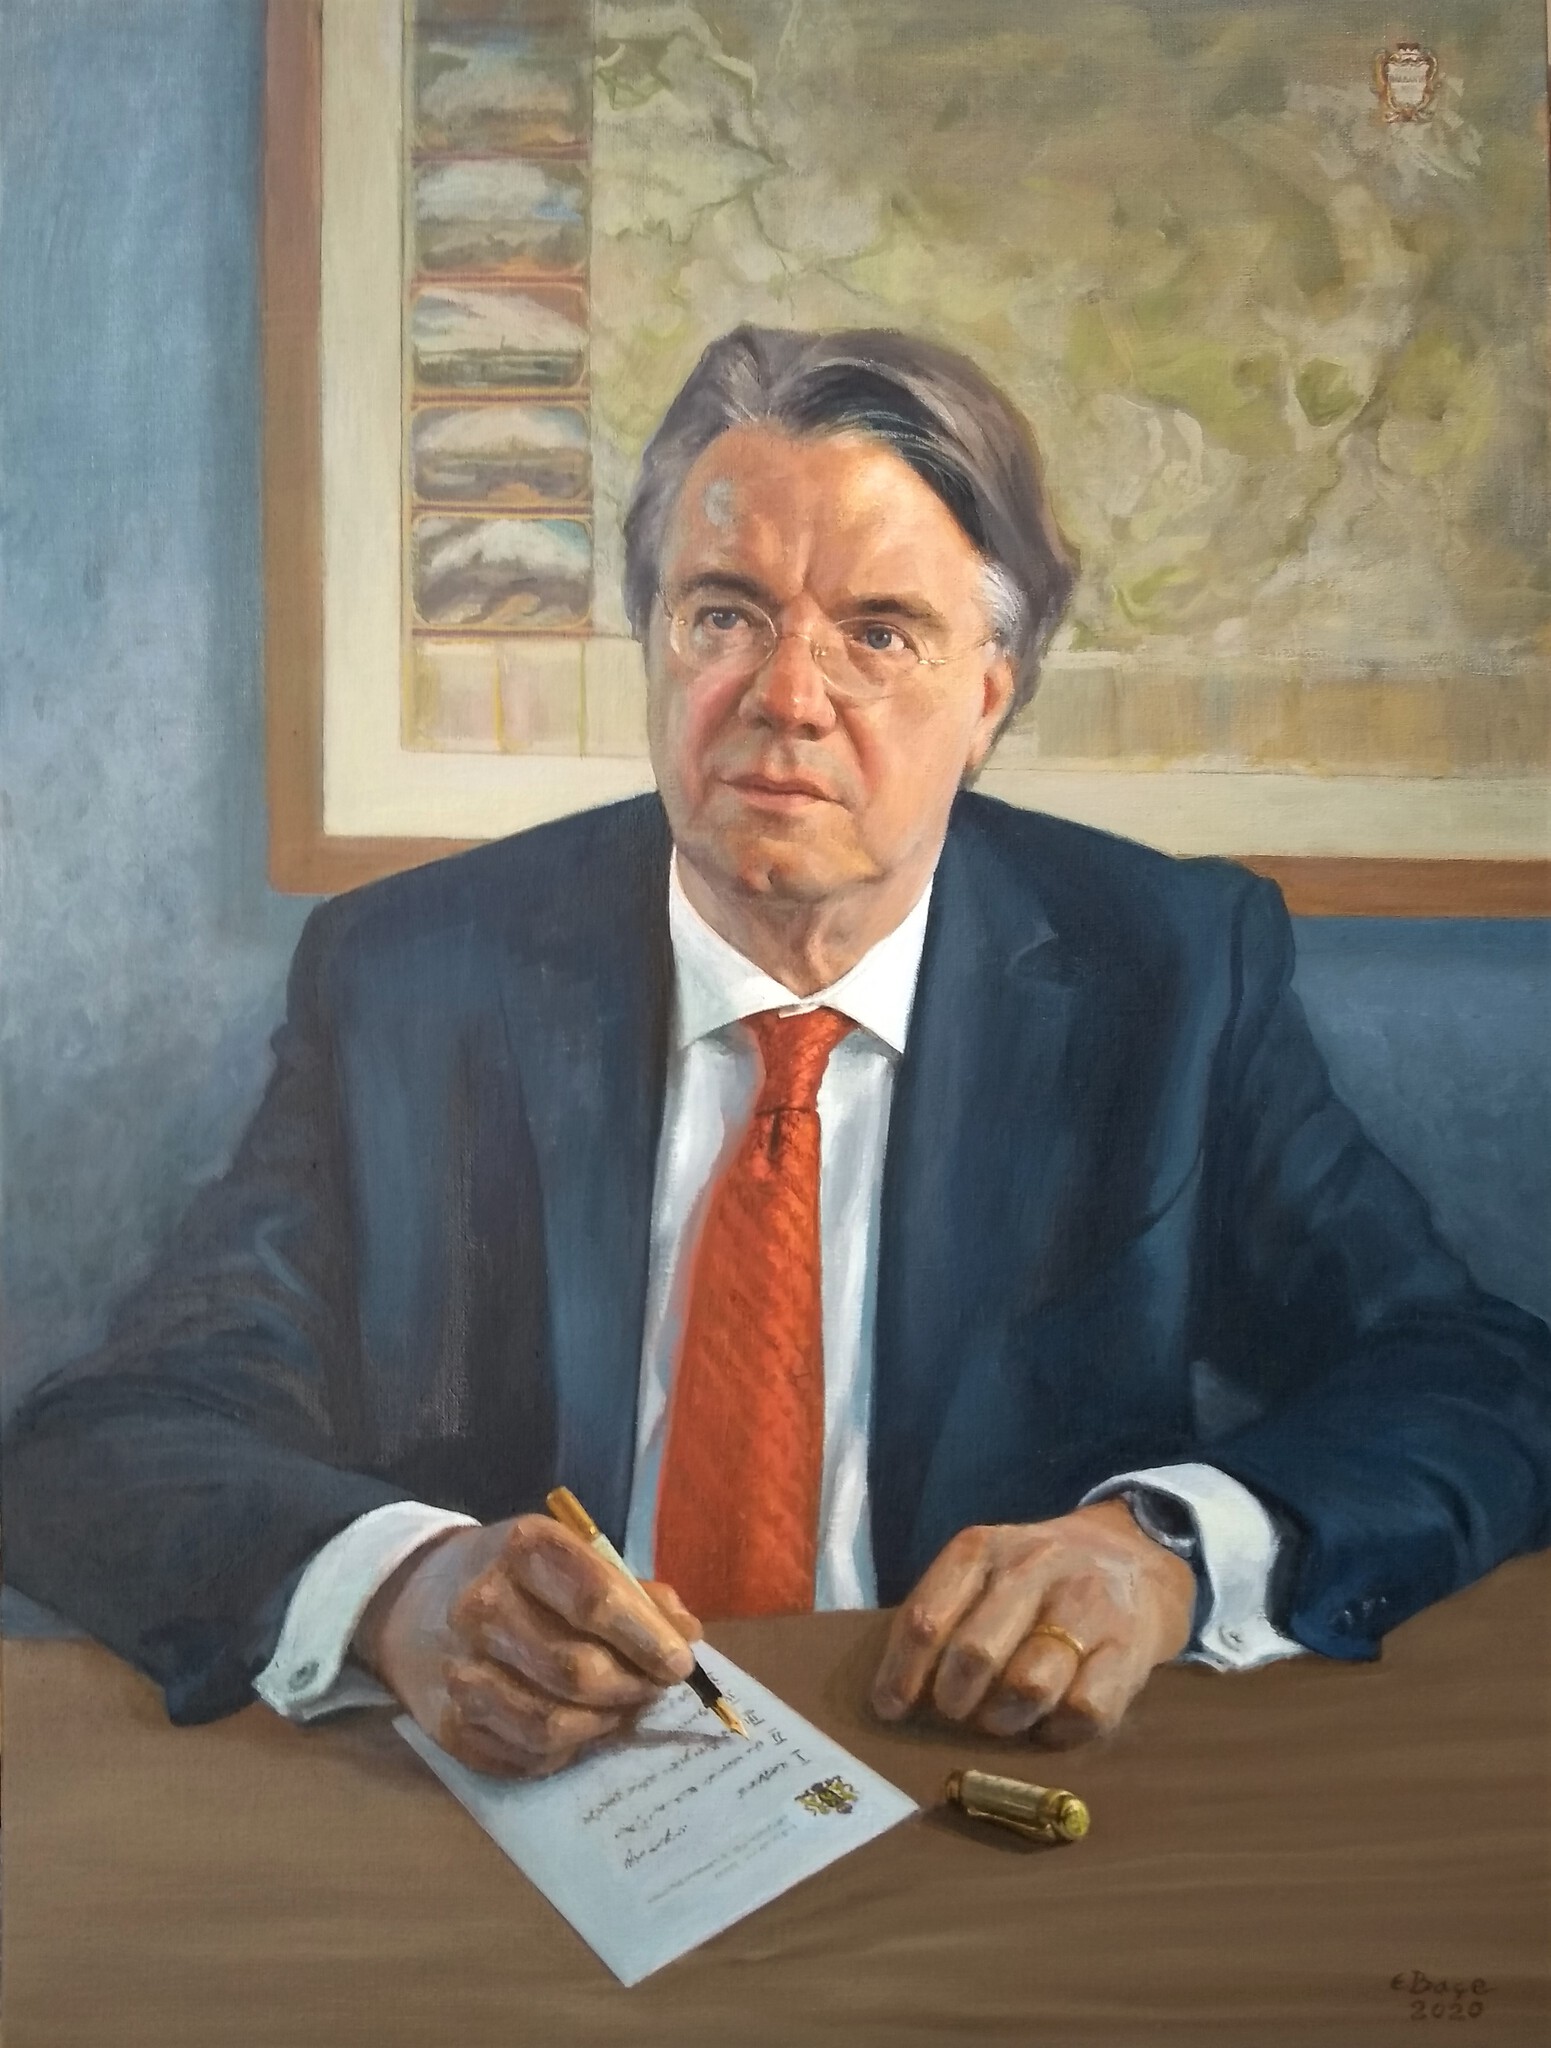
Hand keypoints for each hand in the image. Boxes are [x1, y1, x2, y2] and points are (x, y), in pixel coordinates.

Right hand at [353, 1516, 698, 1776]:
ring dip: (604, 1723)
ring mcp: (458, 1670)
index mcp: (522, 1550)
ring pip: (554, 1724)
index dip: (648, 1638)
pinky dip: (569, 1749)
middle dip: (632, 1686)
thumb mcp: (571, 1555)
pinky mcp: (448, 1726)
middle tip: (654, 1688)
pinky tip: (580, 1726)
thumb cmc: (515, 1575)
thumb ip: (633, 1591)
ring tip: (622, 1708)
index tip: (679, 1662)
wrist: (414, 1599)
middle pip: (579, 1671)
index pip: (596, 1601)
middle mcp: (482, 1606)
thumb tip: (685, 1635)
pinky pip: (527, 1756)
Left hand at [869, 1499, 1195, 1746]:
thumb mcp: (986, 1570)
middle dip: (954, 1699)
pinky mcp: (1130, 1648)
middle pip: (975, 1654)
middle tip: (956, 1712)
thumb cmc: (1038, 1577)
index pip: (926, 1618)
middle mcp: (1033, 1568)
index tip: (890, 1709)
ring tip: (1002, 1719)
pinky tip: (1051, 1722)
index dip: (901, 1673)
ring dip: (1004, 1719)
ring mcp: (1085, 1605)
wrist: (1136, 1555)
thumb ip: (945, 1615)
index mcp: (982, 1548)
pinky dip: (1059, 1730)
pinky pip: (1085, 1711)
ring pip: (1028, 1685)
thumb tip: (896, 1696)